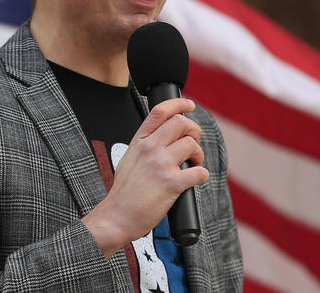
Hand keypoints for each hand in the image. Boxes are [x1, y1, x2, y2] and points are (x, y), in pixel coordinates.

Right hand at [82, 98, 208, 257]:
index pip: (160, 111)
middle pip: (181, 123)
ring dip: (199, 155)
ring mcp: (160, 164)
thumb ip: (146, 144)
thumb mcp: (130, 157)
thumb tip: (166, 136)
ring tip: (193, 164)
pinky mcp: (171, 183)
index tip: (190, 105)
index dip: (179, 104)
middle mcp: (150, 148)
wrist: (117, 216)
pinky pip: (199, 171)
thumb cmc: (124, 191)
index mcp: (140, 140)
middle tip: (192, 144)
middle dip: (194, 131)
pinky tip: (195, 179)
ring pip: (192, 145)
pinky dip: (202, 175)